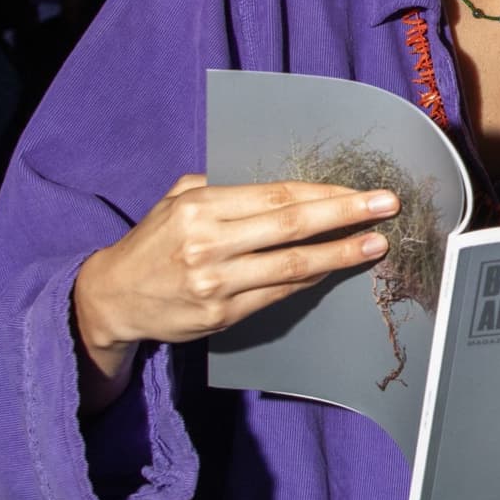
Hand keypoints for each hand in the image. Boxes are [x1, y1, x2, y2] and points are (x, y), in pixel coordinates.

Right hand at [74, 175, 395, 407]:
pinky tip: (336, 267)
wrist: (111, 298)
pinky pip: (278, 294)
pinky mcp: (221, 315)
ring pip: (292, 265)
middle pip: (292, 225)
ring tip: (376, 243)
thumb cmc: (154, 241)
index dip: (325, 192)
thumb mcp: (178, 200)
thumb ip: (224, 186)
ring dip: (341, 253)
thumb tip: (282, 184)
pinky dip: (311, 278)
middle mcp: (209, 243)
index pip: (278, 195)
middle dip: (347, 214)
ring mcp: (216, 282)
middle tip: (388, 206)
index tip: (361, 189)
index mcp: (201, 207)